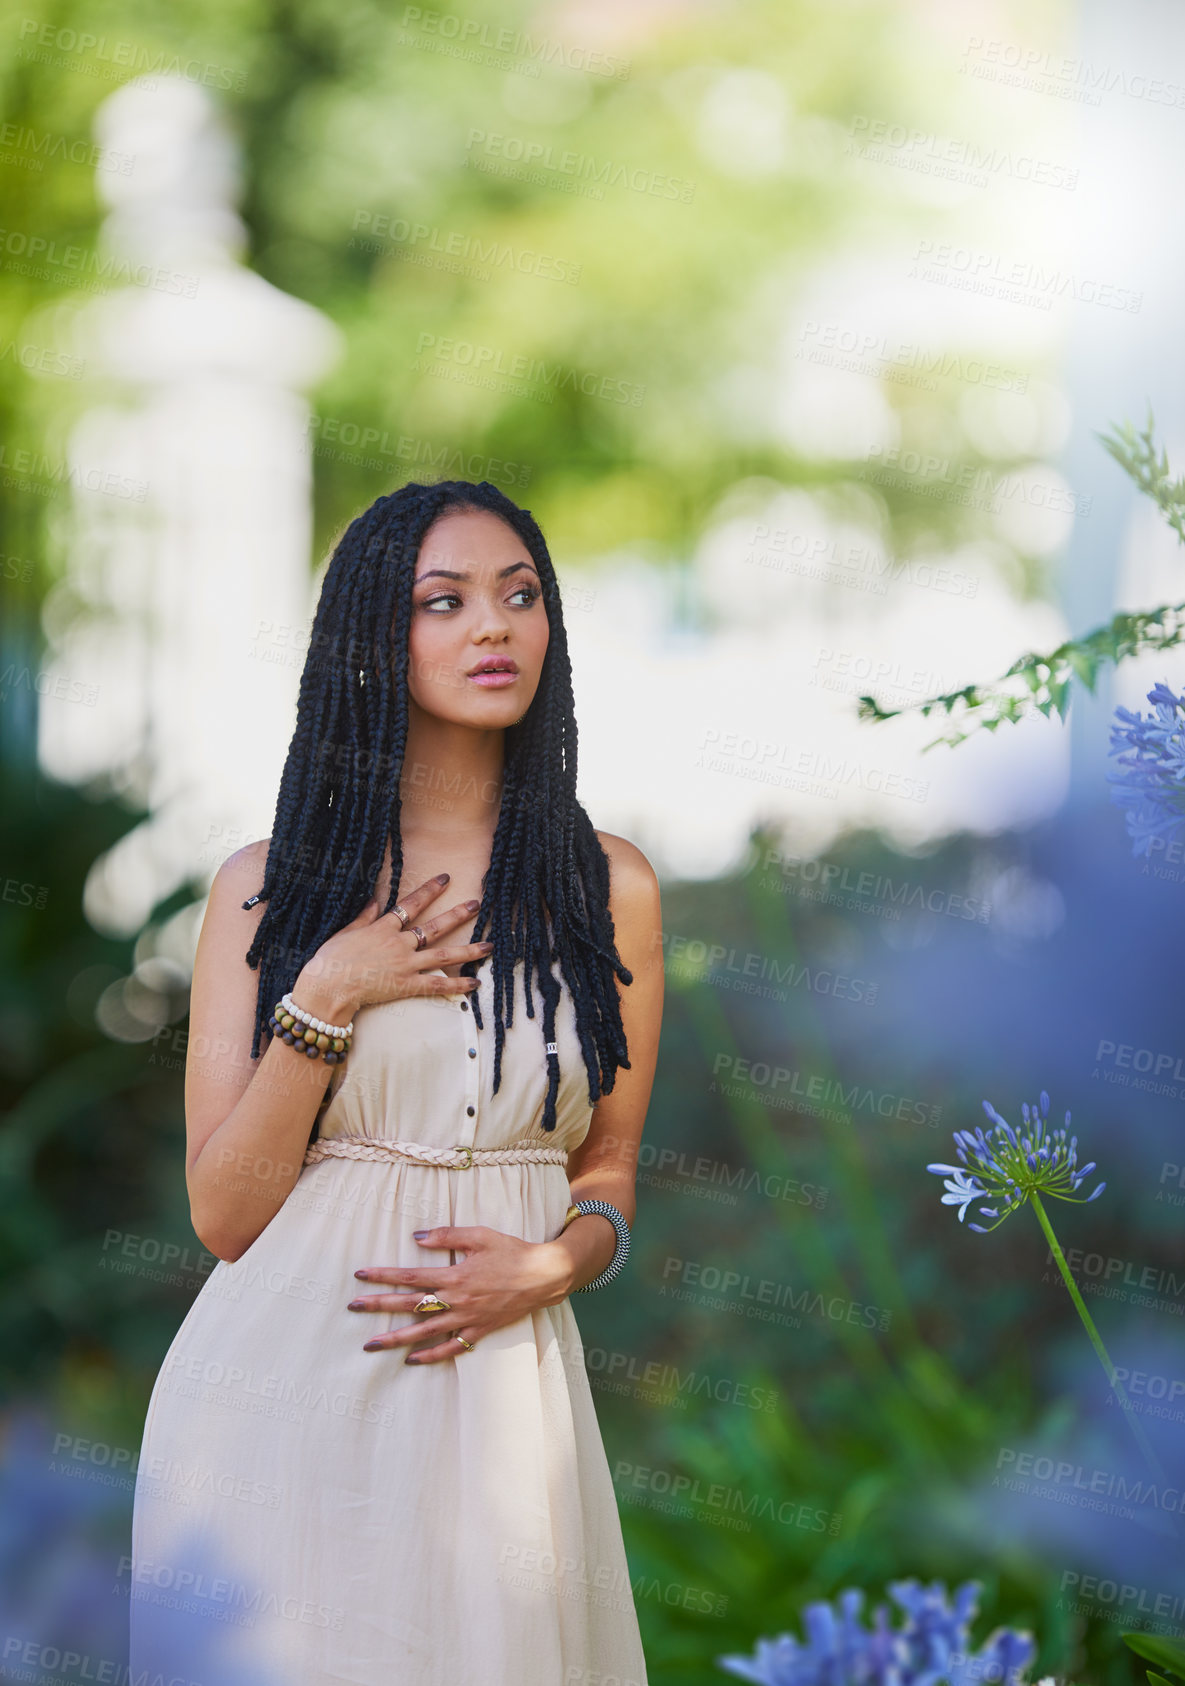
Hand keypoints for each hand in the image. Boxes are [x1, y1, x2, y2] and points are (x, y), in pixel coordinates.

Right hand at [295, 875, 492, 1021]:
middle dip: (457, 914)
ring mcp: (405, 965)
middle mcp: (399, 943)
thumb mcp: (345, 932)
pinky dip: (457, 985)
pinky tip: (475, 982)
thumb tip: (374, 899)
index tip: (445, 878)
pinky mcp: (407, 986)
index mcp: (383, 928)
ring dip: (469, 950)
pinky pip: (437, 985)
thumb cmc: (330, 960)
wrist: (327, 987)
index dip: (430, 890)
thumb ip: (364, 916)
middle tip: (476, 904)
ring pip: (444, 955)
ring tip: (489, 945)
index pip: (411, 904)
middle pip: (434, 927)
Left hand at [347, 1226, 572, 1363]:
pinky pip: (450, 1348)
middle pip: (410, 1305)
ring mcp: (466, 1318)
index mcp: (454, 1275)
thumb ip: (447, 1235)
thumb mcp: (481, 1234)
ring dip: (395, 1339)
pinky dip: (430, 1356)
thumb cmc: (512, 1251)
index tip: (361, 1275)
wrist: (543, 1276)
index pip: (410, 1276)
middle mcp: (456, 1300)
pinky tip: (411, 1361)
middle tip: (352, 1307)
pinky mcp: (478, 1330)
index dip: (384, 1276)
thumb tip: (416, 1237)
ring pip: (424, 1332)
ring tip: (370, 1344)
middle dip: (378, 1306)